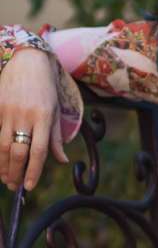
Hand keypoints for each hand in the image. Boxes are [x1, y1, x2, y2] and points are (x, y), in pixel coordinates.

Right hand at [0, 48, 67, 191]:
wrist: (26, 61)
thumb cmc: (45, 87)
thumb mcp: (56, 110)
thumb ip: (56, 137)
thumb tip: (61, 160)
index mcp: (44, 117)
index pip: (38, 152)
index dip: (34, 171)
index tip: (30, 186)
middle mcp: (25, 116)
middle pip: (17, 152)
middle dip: (15, 173)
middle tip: (15, 186)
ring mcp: (8, 112)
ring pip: (2, 146)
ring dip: (3, 166)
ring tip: (6, 178)